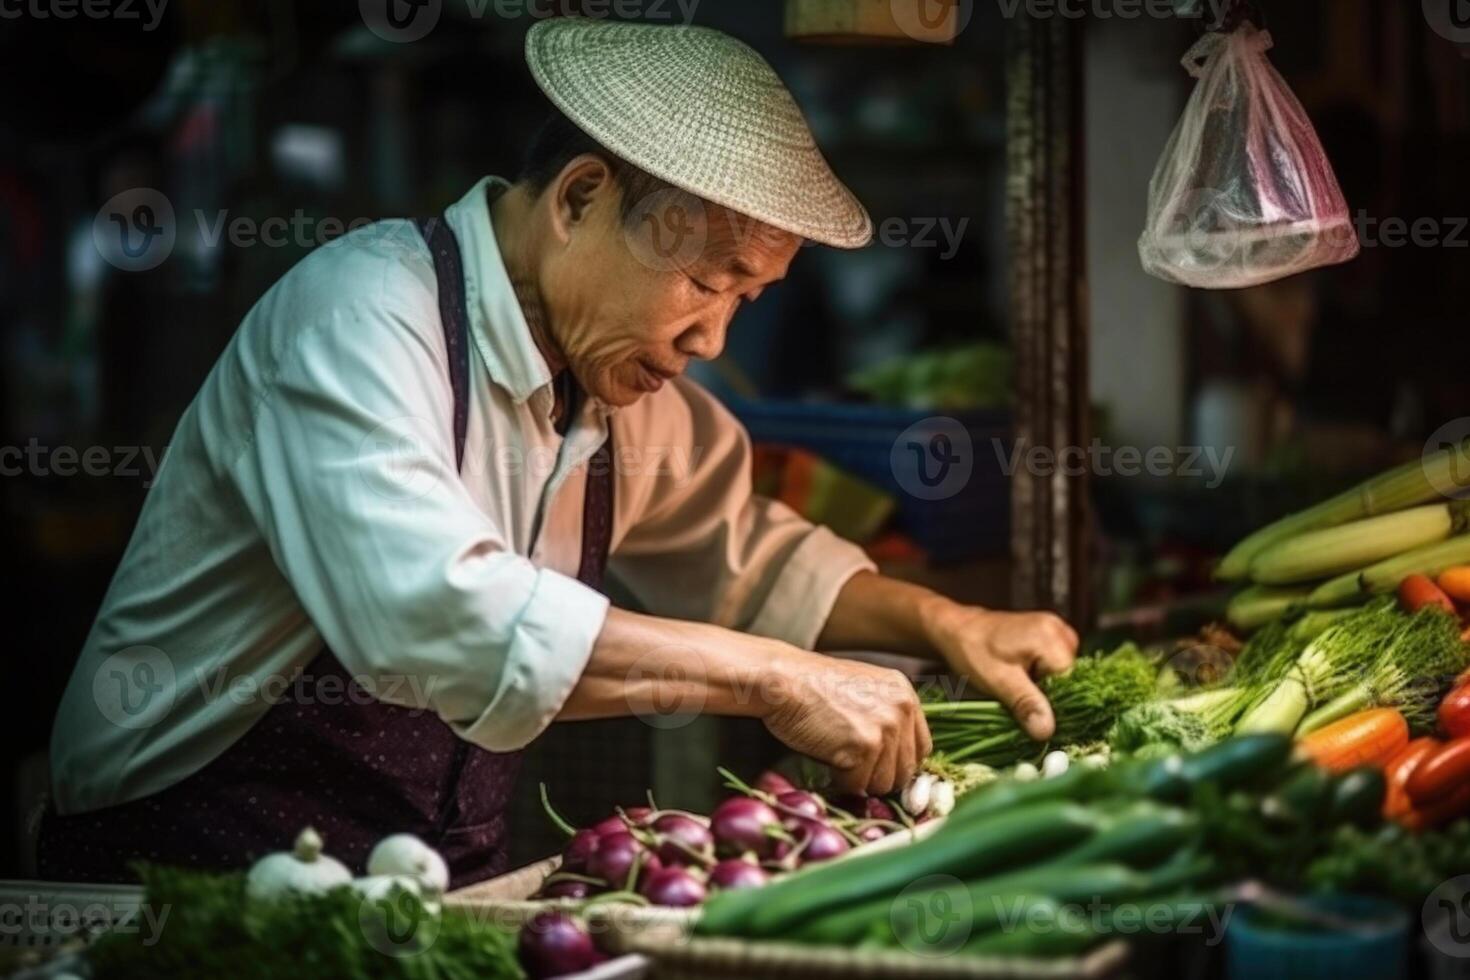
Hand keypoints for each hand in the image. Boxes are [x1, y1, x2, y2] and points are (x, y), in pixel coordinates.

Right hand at [760, 651, 930, 795]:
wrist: (783, 680)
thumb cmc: (812, 687)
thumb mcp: (862, 691)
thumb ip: (885, 718)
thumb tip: (896, 763)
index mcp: (904, 694)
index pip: (922, 748)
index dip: (897, 763)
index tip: (876, 765)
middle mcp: (903, 709)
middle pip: (906, 771)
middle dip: (877, 775)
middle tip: (850, 762)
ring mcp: (886, 727)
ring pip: (883, 784)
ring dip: (858, 779)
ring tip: (835, 753)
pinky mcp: (865, 746)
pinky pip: (858, 785)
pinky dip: (839, 779)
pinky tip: (825, 755)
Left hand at [929, 606, 1078, 739]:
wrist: (957, 630)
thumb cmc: (973, 651)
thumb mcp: (999, 681)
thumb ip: (1026, 704)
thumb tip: (1047, 732)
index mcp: (1051, 638)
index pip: (1071, 684)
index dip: (1052, 702)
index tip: (1030, 710)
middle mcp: (1059, 631)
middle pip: (1068, 679)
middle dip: (1046, 694)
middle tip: (1017, 694)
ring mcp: (1055, 631)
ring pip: (1060, 675)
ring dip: (1042, 686)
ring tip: (1015, 682)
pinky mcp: (1048, 637)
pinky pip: (1053, 666)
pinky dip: (1039, 676)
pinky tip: (1020, 676)